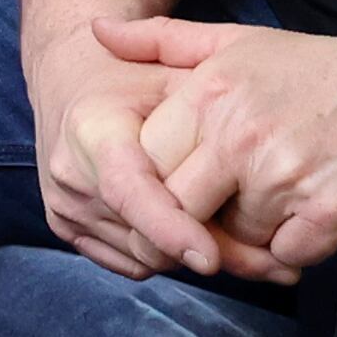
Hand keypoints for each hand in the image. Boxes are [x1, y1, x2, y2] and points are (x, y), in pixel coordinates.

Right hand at [23, 15, 262, 284]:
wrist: (69, 76)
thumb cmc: (133, 73)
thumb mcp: (177, 75)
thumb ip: (213, 120)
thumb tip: (262, 171)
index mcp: (93, 129)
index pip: (129, 192)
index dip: (169, 228)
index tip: (210, 259)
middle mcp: (71, 174)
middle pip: (142, 237)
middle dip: (206, 250)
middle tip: (272, 262)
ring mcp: (64, 205)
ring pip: (143, 256)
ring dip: (190, 255)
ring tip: (243, 242)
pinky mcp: (66, 226)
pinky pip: (129, 261)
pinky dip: (165, 256)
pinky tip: (195, 234)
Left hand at [98, 16, 336, 274]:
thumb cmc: (321, 72)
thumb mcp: (237, 41)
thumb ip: (161, 40)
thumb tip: (94, 31)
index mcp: (209, 95)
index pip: (143, 166)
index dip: (155, 185)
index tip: (181, 182)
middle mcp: (241, 137)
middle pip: (178, 211)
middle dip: (195, 219)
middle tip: (225, 206)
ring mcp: (285, 179)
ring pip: (231, 239)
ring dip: (248, 233)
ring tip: (280, 195)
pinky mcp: (328, 215)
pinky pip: (283, 257)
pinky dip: (292, 247)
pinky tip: (311, 214)